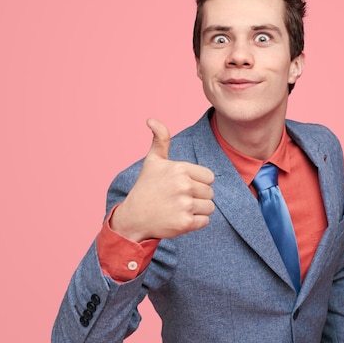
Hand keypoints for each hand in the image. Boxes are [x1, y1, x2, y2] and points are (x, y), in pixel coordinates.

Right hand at [110, 118, 215, 241]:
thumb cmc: (146, 187)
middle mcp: (183, 185)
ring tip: (180, 208)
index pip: (209, 177)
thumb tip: (151, 119)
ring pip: (210, 207)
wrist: (133, 218)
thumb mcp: (153, 161)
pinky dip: (196, 222)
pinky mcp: (185, 223)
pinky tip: (180, 218)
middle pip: (210, 192)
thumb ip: (160, 139)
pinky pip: (205, 221)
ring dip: (198, 210)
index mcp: (180, 169)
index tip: (183, 185)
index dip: (198, 182)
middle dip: (198, 196)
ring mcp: (184, 205)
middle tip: (179, 199)